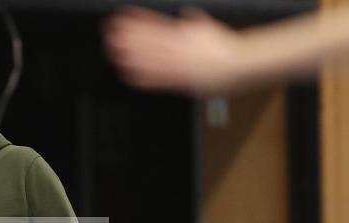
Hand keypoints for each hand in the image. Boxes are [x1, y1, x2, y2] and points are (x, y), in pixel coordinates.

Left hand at [104, 7, 244, 94]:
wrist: (239, 65)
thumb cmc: (226, 47)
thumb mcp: (209, 28)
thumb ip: (195, 22)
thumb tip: (187, 15)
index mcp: (183, 34)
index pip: (155, 25)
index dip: (137, 21)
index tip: (122, 16)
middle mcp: (178, 48)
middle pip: (148, 40)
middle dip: (127, 35)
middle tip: (109, 31)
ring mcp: (178, 64)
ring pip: (149, 59)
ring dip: (129, 54)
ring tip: (112, 50)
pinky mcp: (179, 80)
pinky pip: (157, 80)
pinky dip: (141, 77)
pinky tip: (126, 74)